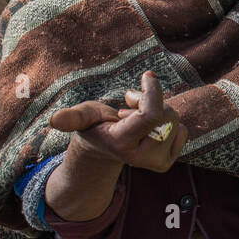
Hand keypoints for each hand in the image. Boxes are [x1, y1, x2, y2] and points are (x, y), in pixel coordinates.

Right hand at [49, 71, 187, 171]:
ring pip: (174, 120)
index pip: (151, 115)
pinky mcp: (168, 161)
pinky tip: (148, 129)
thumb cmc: (96, 125)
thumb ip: (72, 117)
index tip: (147, 76)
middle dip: (148, 102)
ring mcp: (157, 162)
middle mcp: (141, 158)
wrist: (105, 149)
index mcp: (121, 143)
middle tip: (127, 110)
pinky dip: (167, 123)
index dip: (153, 92)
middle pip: (165, 114)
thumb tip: (54, 120)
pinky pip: (183, 130)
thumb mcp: (84, 116)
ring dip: (156, 112)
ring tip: (135, 120)